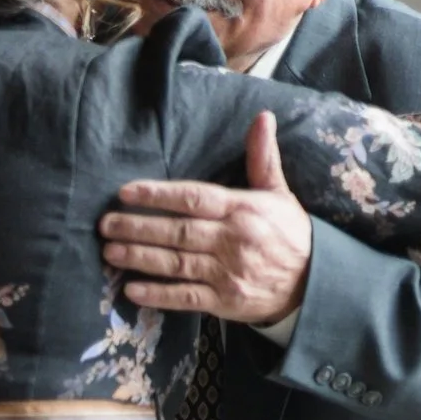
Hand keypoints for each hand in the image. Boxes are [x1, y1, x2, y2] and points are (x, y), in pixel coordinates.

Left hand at [100, 111, 312, 322]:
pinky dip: (158, 295)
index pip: (194, 199)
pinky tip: (132, 290)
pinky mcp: (225, 302)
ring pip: (177, 264)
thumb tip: (262, 116)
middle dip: (138, 228)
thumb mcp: (279, 193)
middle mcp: (233, 241)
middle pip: (178, 232)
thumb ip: (263, 158)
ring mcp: (228, 274)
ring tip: (110, 252)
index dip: (158, 195)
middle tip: (105, 224)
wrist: (315, 284)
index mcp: (243, 210)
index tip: (125, 192)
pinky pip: (187, 298)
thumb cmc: (289, 233)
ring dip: (140, 258)